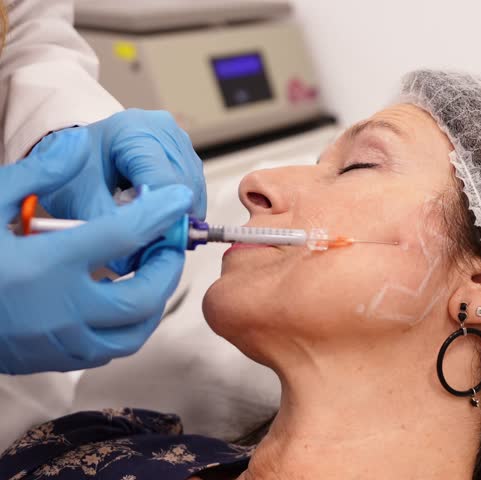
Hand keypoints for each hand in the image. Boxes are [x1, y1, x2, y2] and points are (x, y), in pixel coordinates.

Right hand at [0, 130, 191, 373]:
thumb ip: (36, 175)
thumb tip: (76, 145)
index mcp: (43, 266)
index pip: (121, 236)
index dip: (157, 215)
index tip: (177, 200)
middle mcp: (57, 311)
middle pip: (143, 295)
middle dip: (166, 267)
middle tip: (169, 242)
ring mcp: (56, 343)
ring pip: (133, 332)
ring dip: (153, 302)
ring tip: (152, 271)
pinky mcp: (50, 360)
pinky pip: (108, 349)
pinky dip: (127, 326)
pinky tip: (121, 300)